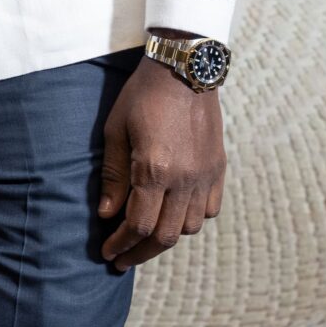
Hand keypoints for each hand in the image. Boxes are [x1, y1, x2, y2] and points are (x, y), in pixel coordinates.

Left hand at [97, 53, 226, 271]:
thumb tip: (107, 215)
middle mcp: (184, 178)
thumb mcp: (116, 129)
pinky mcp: (218, 168)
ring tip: (146, 236)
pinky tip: (174, 214)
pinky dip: (191, 219)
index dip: (121, 244)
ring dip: (166, 237)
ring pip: (188, 227)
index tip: (107, 252)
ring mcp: (205, 175)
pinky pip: (209, 209)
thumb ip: (113, 175)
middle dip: (140, 252)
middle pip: (165, 236)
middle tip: (122, 258)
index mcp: (155, 169)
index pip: (138, 225)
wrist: (183, 68)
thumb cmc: (142, 95)